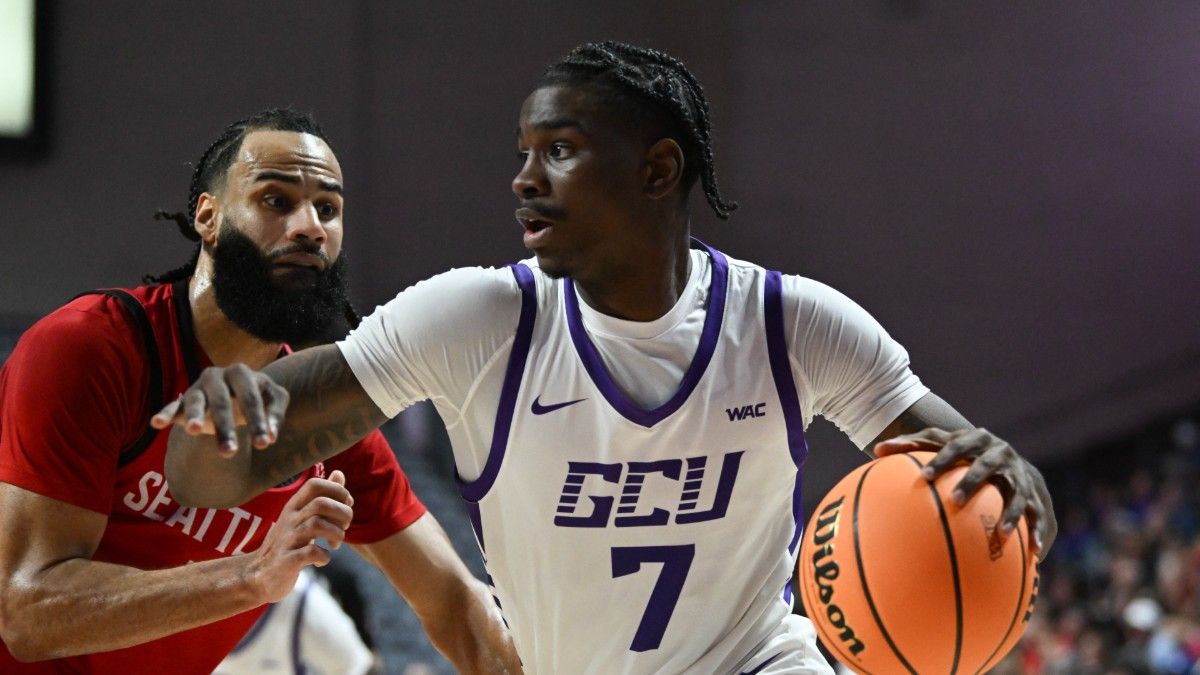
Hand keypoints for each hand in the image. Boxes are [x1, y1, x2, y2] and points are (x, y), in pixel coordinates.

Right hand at [151, 364, 289, 455]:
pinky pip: (172, 406)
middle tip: (231, 452)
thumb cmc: (258, 395)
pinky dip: (165, 414)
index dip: (258, 421)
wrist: (235, 389)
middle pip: (222, 402)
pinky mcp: (182, 400)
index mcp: (242, 373)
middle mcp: (217, 376)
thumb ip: (275, 415)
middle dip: (226, 427)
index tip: (265, 444)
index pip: (251, 398)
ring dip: (195, 417)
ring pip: (196, 402)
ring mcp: (198, 387)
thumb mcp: (273, 400)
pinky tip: (157, 423)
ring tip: (193, 431)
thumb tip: (271, 436)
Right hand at [246, 470, 353, 603]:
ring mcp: (286, 540)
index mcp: (294, 506)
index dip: (337, 491)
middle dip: (342, 514)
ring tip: (335, 544)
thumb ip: (323, 497)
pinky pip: (309, 553)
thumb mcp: (303, 516)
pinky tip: (321, 560)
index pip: (315, 484)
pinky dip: (323, 556)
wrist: (259, 575)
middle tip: (344, 527)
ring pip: (316, 525)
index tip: (346, 505)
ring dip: (336, 534)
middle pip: (321, 504)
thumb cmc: (289, 543)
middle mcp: (289, 519)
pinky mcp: (286, 561)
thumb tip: (339, 474)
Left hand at [873, 427, 1056, 559]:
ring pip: (1018, 492)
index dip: (942, 460)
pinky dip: (1037, 531)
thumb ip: (911, 446)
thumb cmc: (961, 453)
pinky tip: (1035, 552)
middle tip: (955, 501)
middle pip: (986, 466)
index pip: (956, 446)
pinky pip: (1038, 514)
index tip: (925, 477)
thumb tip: (875, 450)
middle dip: (972, 482)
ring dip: (1010, 512)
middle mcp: (1001, 454)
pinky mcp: (1036, 494)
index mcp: (976, 440)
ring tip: (1001, 533)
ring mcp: (1020, 474)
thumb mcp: (940, 445)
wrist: (1007, 455)